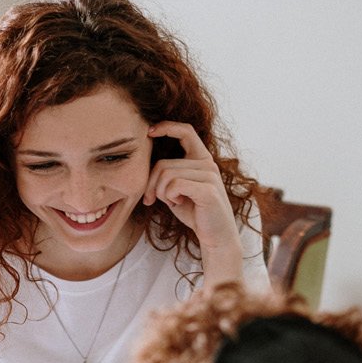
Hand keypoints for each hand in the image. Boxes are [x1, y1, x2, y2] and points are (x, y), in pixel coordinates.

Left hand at [144, 121, 242, 282]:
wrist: (215, 236)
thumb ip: (167, 176)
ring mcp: (209, 175)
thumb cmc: (195, 213)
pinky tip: (177, 203)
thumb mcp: (177, 191)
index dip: (167, 127)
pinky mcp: (208, 190)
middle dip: (150, 184)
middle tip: (150, 199)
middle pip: (163, 164)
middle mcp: (207, 164)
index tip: (148, 131)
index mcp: (201, 159)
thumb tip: (146, 167)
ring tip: (170, 202)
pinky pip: (175, 184)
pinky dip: (168, 196)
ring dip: (159, 192)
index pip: (186, 131)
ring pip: (167, 174)